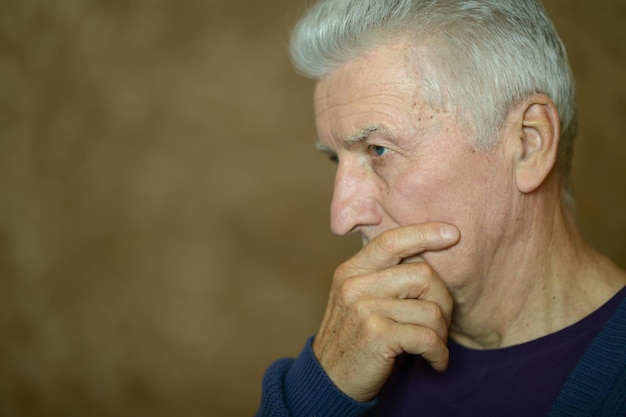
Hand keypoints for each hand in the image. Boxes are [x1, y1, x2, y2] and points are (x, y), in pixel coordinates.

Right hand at [312, 223, 459, 401]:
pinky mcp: (377, 334)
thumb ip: (381, 276)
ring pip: (431, 310)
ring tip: (433, 345)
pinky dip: (439, 353)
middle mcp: (355, 284)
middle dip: (443, 300)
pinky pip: (428, 337)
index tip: (452, 233)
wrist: (329, 381)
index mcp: (351, 270)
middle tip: (440, 322)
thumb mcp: (356, 299)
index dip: (424, 233)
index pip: (391, 240)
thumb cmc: (353, 338)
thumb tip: (426, 255)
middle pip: (423, 274)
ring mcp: (364, 308)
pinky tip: (435, 361)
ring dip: (441, 334)